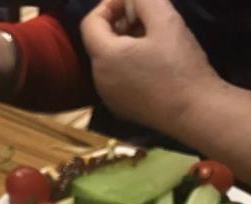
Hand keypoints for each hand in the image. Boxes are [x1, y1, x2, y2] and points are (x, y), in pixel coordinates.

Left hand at [81, 0, 221, 134]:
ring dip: (124, 44)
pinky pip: (116, 78)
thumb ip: (145, 1)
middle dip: (118, 23)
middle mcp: (99, 79)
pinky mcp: (120, 108)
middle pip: (99, 42)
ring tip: (152, 38)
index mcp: (105, 57)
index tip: (132, 0)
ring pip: (108, 61)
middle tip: (146, 17)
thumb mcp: (165, 22)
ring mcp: (108, 97)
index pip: (90, 23)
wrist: (193, 112)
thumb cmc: (179, 66)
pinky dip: (127, 64)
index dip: (108, 5)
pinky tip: (151, 62)